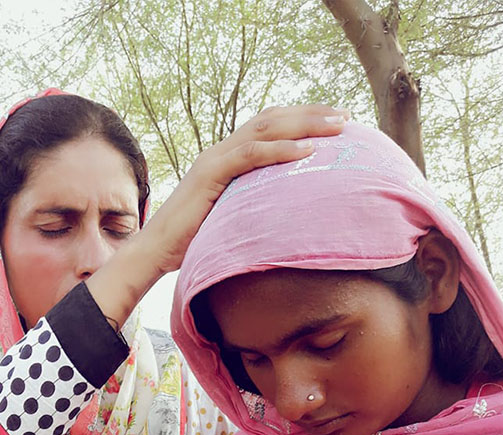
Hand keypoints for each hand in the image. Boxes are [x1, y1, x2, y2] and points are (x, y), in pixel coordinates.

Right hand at [86, 104, 348, 330]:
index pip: (270, 128)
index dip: (302, 121)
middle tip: (346, 117)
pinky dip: (280, 151)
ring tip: (337, 126)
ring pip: (266, 130)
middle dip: (312, 115)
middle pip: (273, 120)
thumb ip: (253, 212)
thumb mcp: (232, 222)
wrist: (155, 252)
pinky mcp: (210, 174)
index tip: (335, 124)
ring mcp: (215, 159)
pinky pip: (250, 156)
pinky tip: (307, 151)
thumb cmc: (192, 245)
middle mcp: (222, 152)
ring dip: (305, 125)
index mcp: (228, 159)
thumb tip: (285, 226)